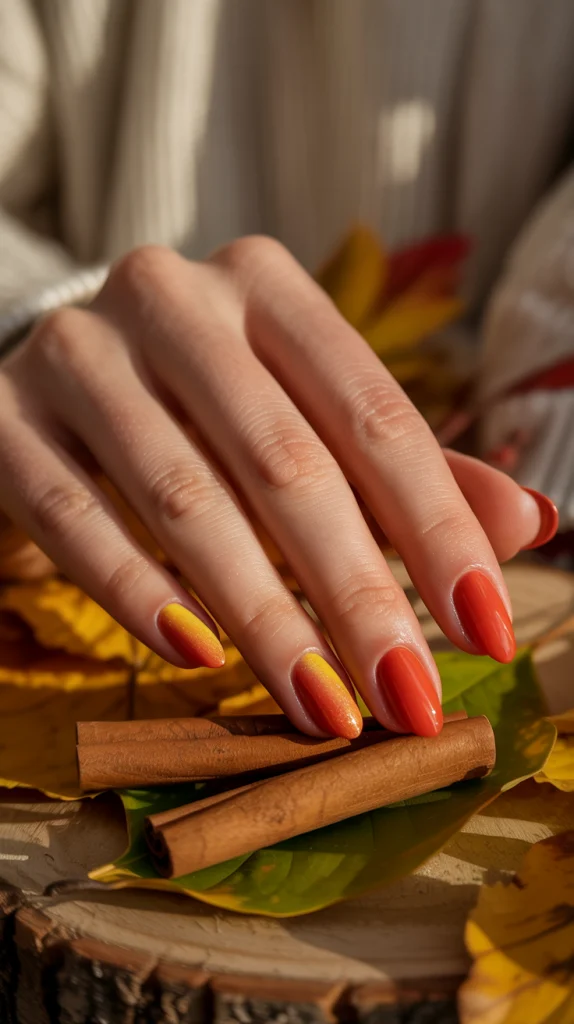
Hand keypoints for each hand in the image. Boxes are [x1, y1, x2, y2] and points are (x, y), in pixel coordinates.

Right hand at [0, 240, 552, 737]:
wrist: (48, 387)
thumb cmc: (196, 411)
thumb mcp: (303, 421)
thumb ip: (405, 471)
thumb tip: (530, 521)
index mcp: (267, 289)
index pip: (375, 415)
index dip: (439, 529)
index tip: (488, 633)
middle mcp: (175, 297)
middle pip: (287, 461)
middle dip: (358, 592)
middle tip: (407, 697)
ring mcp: (80, 351)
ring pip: (184, 495)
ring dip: (262, 615)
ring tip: (320, 706)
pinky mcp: (5, 416)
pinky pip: (76, 514)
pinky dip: (138, 590)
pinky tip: (196, 655)